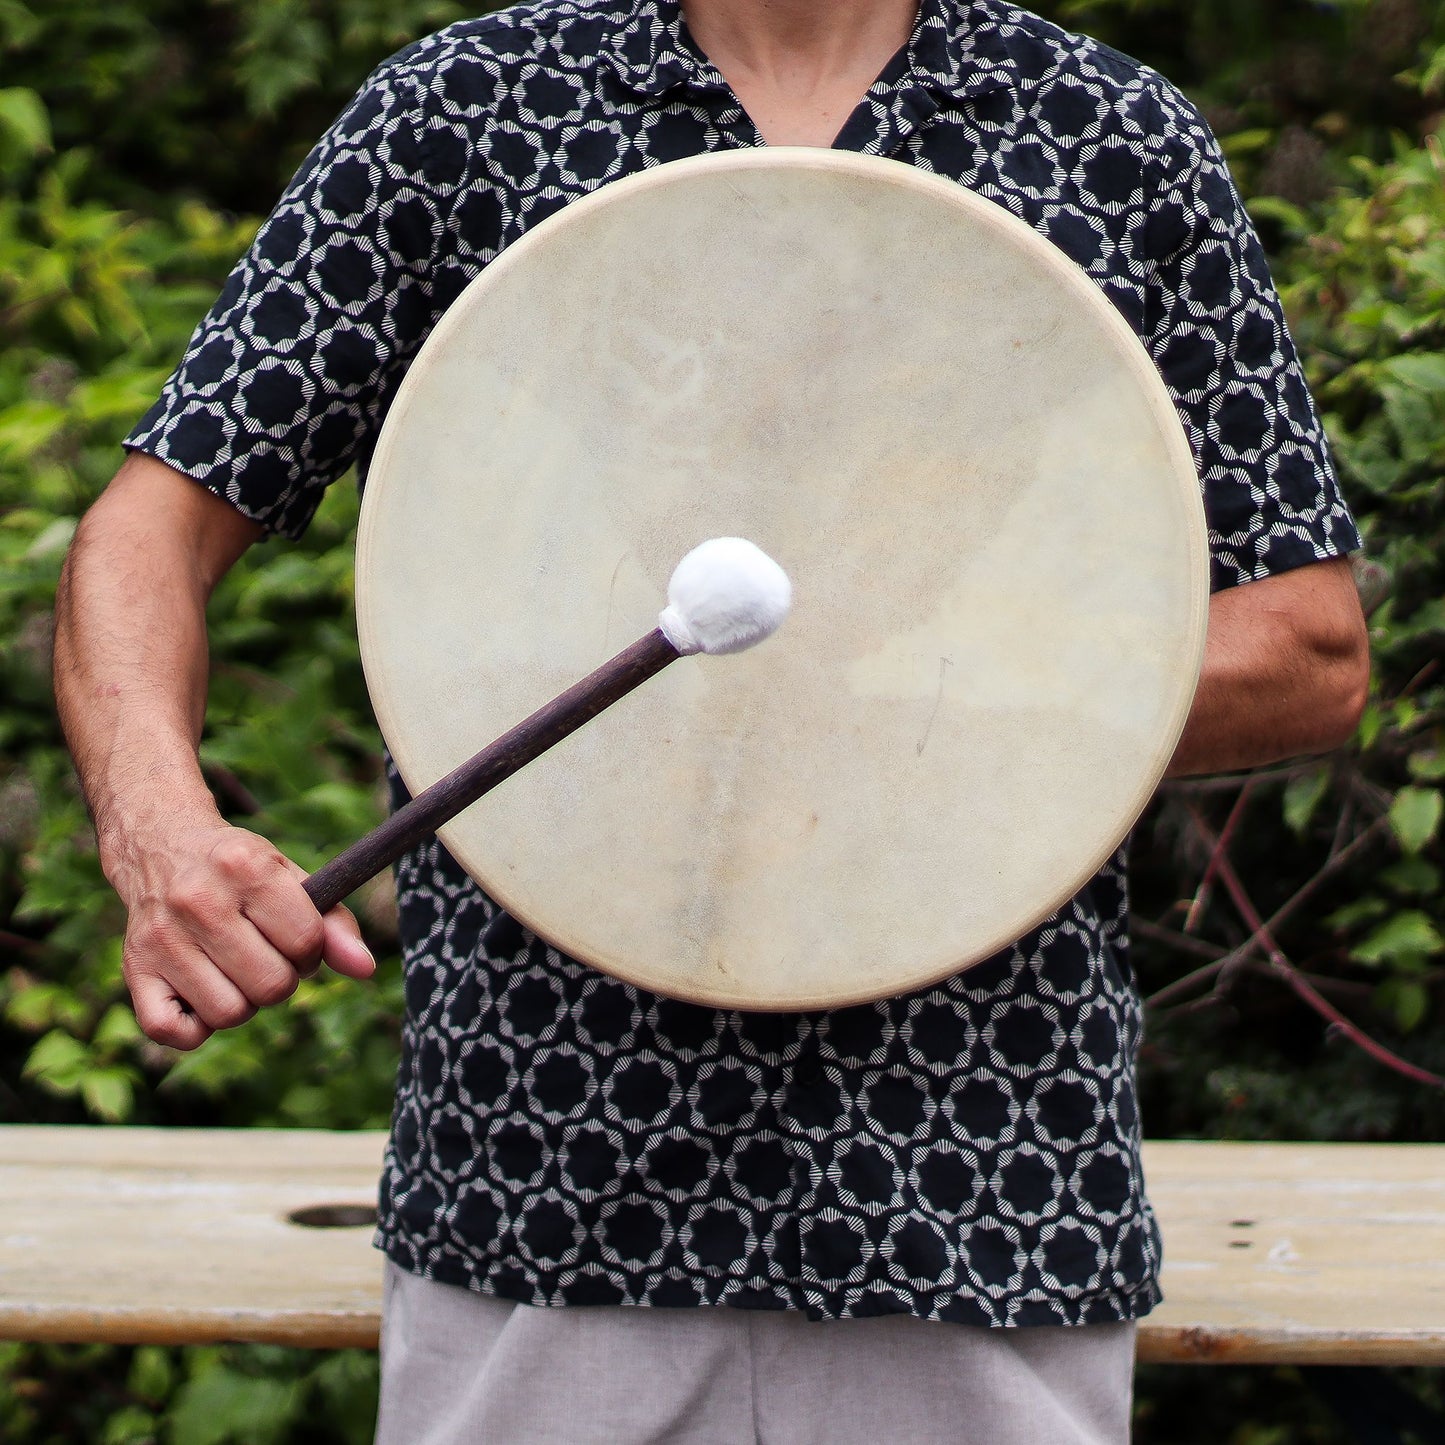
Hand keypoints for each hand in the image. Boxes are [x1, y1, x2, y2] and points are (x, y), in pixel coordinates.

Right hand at [108, 819, 375, 1049]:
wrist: (160, 848)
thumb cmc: (240, 871)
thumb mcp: (291, 878)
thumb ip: (333, 924)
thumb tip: (366, 969)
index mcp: (246, 867)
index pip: (306, 942)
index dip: (309, 950)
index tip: (293, 937)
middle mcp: (198, 900)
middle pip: (272, 986)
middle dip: (281, 979)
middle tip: (264, 955)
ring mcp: (162, 938)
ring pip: (230, 1014)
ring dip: (243, 1002)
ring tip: (234, 970)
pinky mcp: (134, 969)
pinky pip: (172, 1032)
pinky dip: (195, 1027)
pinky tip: (199, 992)